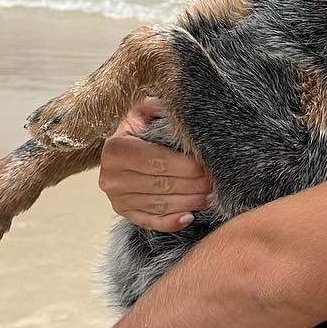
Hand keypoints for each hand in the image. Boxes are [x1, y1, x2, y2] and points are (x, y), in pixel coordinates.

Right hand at [98, 97, 213, 231]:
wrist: (121, 152)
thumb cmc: (139, 131)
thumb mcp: (144, 113)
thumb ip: (157, 108)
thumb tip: (176, 104)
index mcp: (115, 149)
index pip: (158, 160)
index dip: (185, 165)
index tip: (207, 165)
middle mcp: (111, 177)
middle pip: (161, 184)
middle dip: (192, 184)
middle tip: (215, 182)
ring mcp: (117, 199)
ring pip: (159, 204)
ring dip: (188, 202)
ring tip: (210, 197)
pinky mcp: (124, 214)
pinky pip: (150, 222)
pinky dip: (171, 222)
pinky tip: (189, 217)